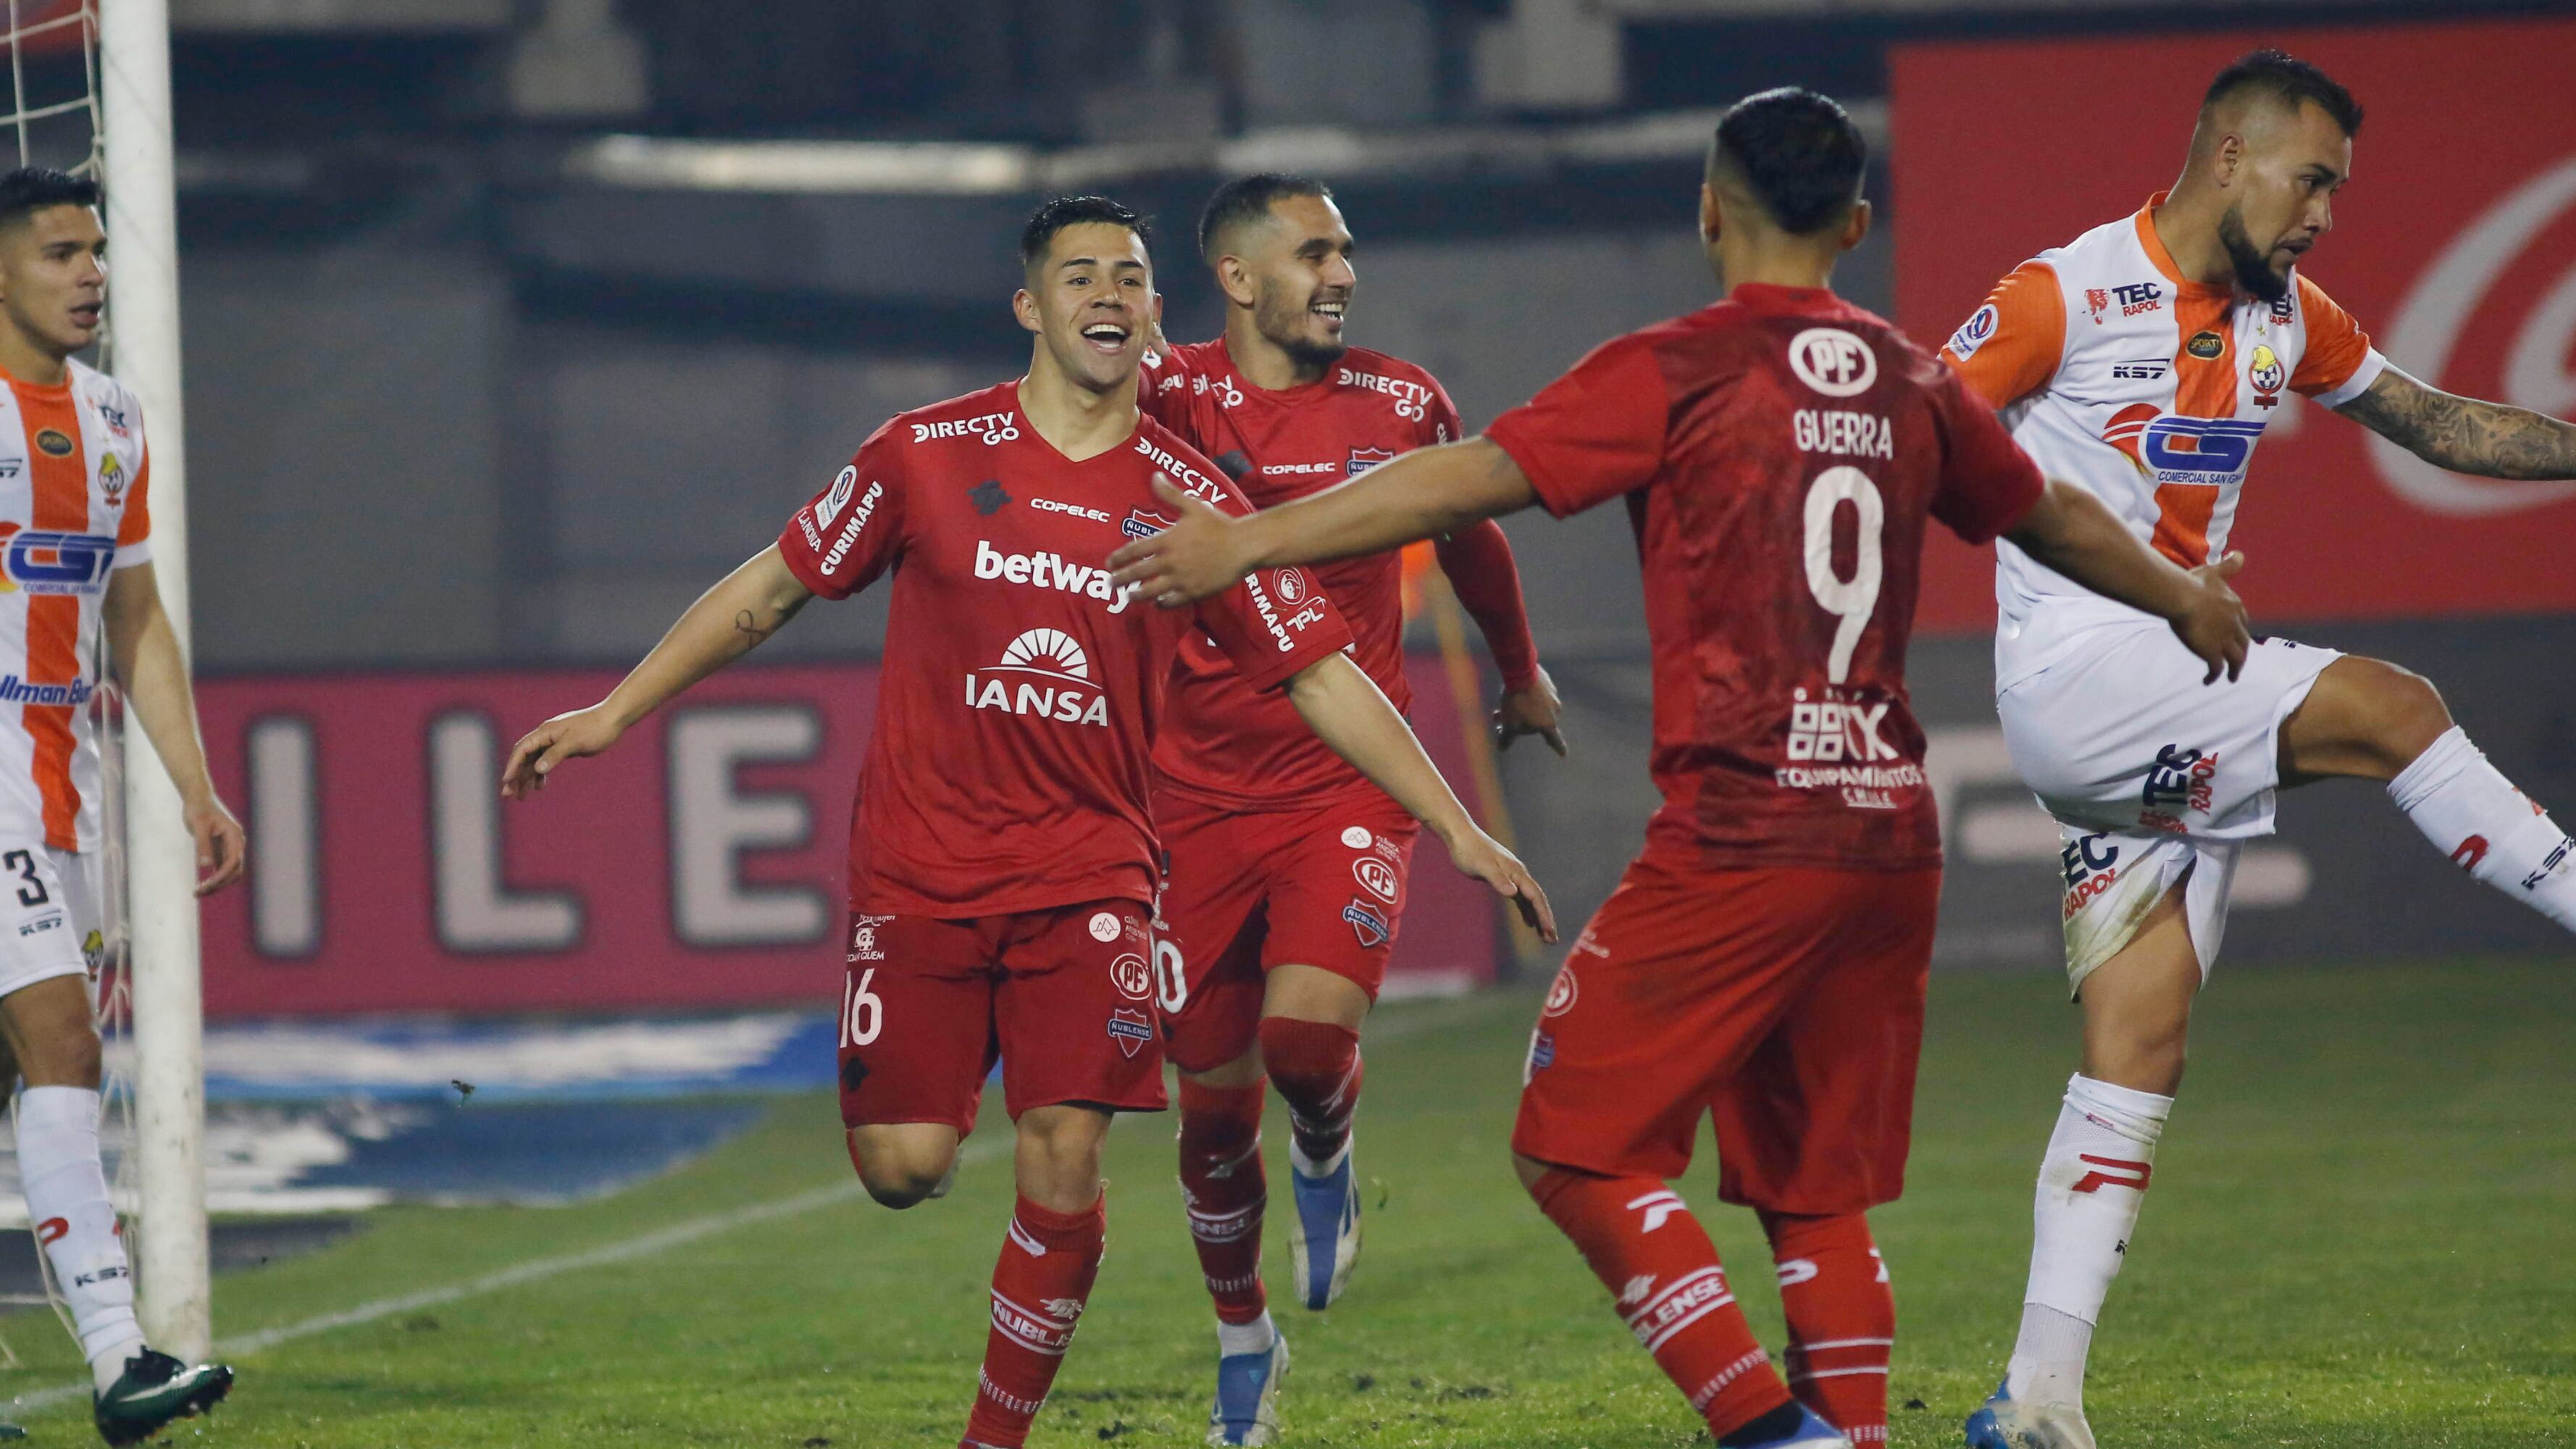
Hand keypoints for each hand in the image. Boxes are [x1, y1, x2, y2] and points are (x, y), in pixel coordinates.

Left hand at [183, 794, 246, 896]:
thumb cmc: (198, 809)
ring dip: (217, 885)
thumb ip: (202, 845)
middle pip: (235, 871)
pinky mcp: (221, 850)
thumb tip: (204, 866)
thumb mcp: (198, 825)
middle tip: (198, 892)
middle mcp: (236, 843)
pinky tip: (200, 886)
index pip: (233, 861)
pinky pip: (221, 869)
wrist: (198, 798)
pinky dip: (213, 879)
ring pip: (229, 873)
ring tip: (197, 892)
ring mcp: (229, 848)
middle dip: (219, 884)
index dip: (222, 875)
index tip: (207, 884)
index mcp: (234, 836)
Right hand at [501, 706, 625, 799]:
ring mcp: (554, 741)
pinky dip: (541, 774)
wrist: (613, 719)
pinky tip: (540, 786)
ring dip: (526, 778)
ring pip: (534, 761)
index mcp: (546, 732)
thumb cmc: (595, 729)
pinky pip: (545, 761)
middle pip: (524, 757)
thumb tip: (537, 769)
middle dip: (515, 776)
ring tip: (522, 797)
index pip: (522, 749)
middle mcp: (546, 736)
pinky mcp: (562, 747)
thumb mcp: (574, 742)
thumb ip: (555, 755)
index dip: (512, 766)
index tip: (506, 782)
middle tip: (508, 795)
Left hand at [1106, 475, 1257, 607]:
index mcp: (1167, 540)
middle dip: (1121, 579)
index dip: (1119, 558)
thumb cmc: (1218, 525)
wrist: (1243, 546)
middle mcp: (1169, 562)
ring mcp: (1180, 580)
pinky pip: (1171, 602)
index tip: (1109, 563)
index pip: (1134, 551)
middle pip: (1137, 573)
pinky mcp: (1192, 593)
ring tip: (1130, 596)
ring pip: (1150, 591)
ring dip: (1137, 595)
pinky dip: (1160, 604)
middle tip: (1110, 583)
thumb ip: (1170, 494)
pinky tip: (1156, 603)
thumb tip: (1155, 476)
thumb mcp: (1193, 506)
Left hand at [1441, 824, 1557, 943]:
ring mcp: (1512, 876)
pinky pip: (1521, 898)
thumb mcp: (1482, 867)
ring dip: (1537, 918)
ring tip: (1544, 937)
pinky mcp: (1504, 878)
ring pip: (1530, 901)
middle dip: (1545, 920)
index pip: (1535, 897)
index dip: (1543, 915)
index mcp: (1516, 872)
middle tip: (1552, 940)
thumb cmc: (1469, 850)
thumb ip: (1497, 879)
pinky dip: (1526, 911)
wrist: (1461, 835)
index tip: (1549, 931)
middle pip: (1537, 900)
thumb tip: (1513, 893)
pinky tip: (1527, 922)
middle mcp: (1518, 874)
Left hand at [1495, 665, 1567, 755]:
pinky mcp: (1547, 682)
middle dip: (1518, 724)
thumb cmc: (1516, 701)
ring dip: (1519, 710)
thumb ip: (1506, 738)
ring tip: (1501, 705)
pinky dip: (1525, 696)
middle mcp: (1554, 710)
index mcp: (1547, 723)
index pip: (1554, 740)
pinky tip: (1513, 690)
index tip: (1564, 755)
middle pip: (1535, 722)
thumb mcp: (1508, 723)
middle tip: (1499, 720)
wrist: (1521, 670)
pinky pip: (1536, 694)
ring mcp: (1552, 695)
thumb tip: (1502, 749)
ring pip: (1535, 707)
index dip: (1558, 748)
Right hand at [2171, 551, 2251, 683]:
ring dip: (2235, 670)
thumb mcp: (2215, 571)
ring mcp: (2224, 640)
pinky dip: (2215, 676)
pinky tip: (2208, 681)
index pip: (2243, 622)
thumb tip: (2241, 555)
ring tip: (2230, 677)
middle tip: (2237, 662)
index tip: (2236, 637)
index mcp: (2235, 607)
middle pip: (2243, 643)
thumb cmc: (2194, 583)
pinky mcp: (2212, 653)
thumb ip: (2229, 566)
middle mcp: (2234, 625)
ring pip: (2237, 659)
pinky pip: (2217, 669)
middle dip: (2242, 653)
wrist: (2181, 597)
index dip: (2240, 631)